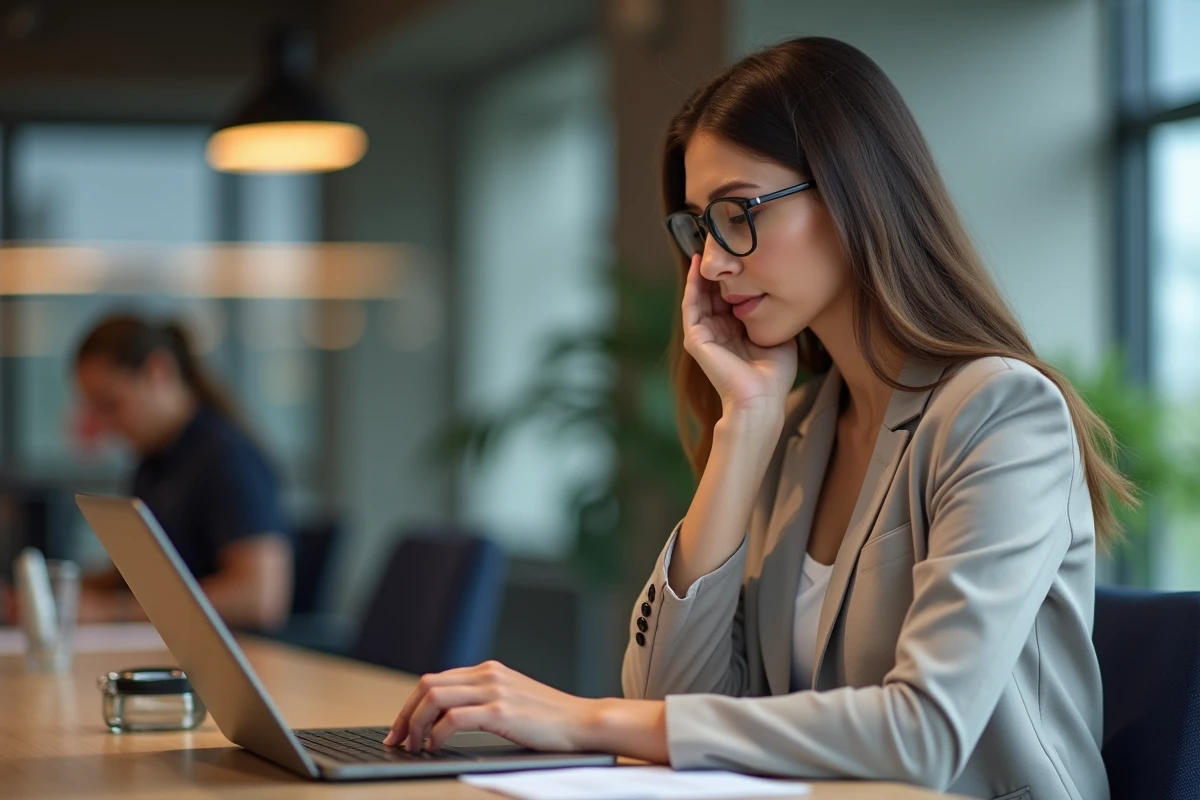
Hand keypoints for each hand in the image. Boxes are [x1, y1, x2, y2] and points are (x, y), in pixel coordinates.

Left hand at [383, 661, 596, 752]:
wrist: (583, 722)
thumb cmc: (551, 720)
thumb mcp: (513, 700)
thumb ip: (485, 699)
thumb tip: (448, 718)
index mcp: (489, 670)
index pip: (436, 679)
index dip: (412, 704)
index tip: (401, 727)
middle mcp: (488, 674)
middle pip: (427, 684)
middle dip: (405, 714)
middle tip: (397, 739)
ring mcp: (494, 690)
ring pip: (434, 698)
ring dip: (415, 724)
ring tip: (413, 746)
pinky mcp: (501, 711)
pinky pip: (453, 720)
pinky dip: (436, 735)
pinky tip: (435, 749)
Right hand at [681, 254, 797, 416]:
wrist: (762, 398)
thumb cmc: (774, 374)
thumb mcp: (777, 333)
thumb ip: (773, 313)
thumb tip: (781, 289)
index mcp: (735, 332)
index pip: (729, 296)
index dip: (733, 274)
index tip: (739, 251)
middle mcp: (718, 331)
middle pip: (713, 292)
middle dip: (716, 268)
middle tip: (719, 240)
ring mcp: (705, 335)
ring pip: (700, 295)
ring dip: (703, 272)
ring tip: (708, 246)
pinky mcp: (696, 339)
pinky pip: (692, 305)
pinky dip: (693, 285)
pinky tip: (699, 266)